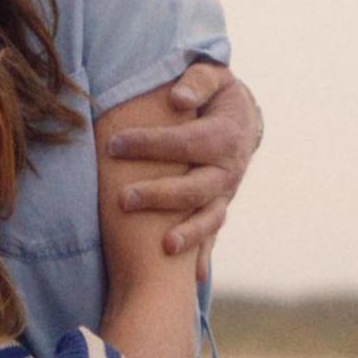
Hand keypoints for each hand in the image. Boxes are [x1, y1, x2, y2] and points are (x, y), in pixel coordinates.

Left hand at [103, 61, 261, 282]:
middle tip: (122, 199)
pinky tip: (191, 280)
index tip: (114, 144)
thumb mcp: (212, 78)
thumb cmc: (216, 93)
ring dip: (189, 234)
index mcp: (225, 135)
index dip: (151, 144)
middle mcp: (229, 169)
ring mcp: (225, 193)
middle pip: (197, 187)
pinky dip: (202, 256)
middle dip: (161, 194)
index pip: (186, 142)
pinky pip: (212, 236)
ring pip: (210, 218)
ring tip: (163, 248)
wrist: (243, 117)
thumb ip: (196, 82)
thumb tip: (176, 98)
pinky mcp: (219, 208)